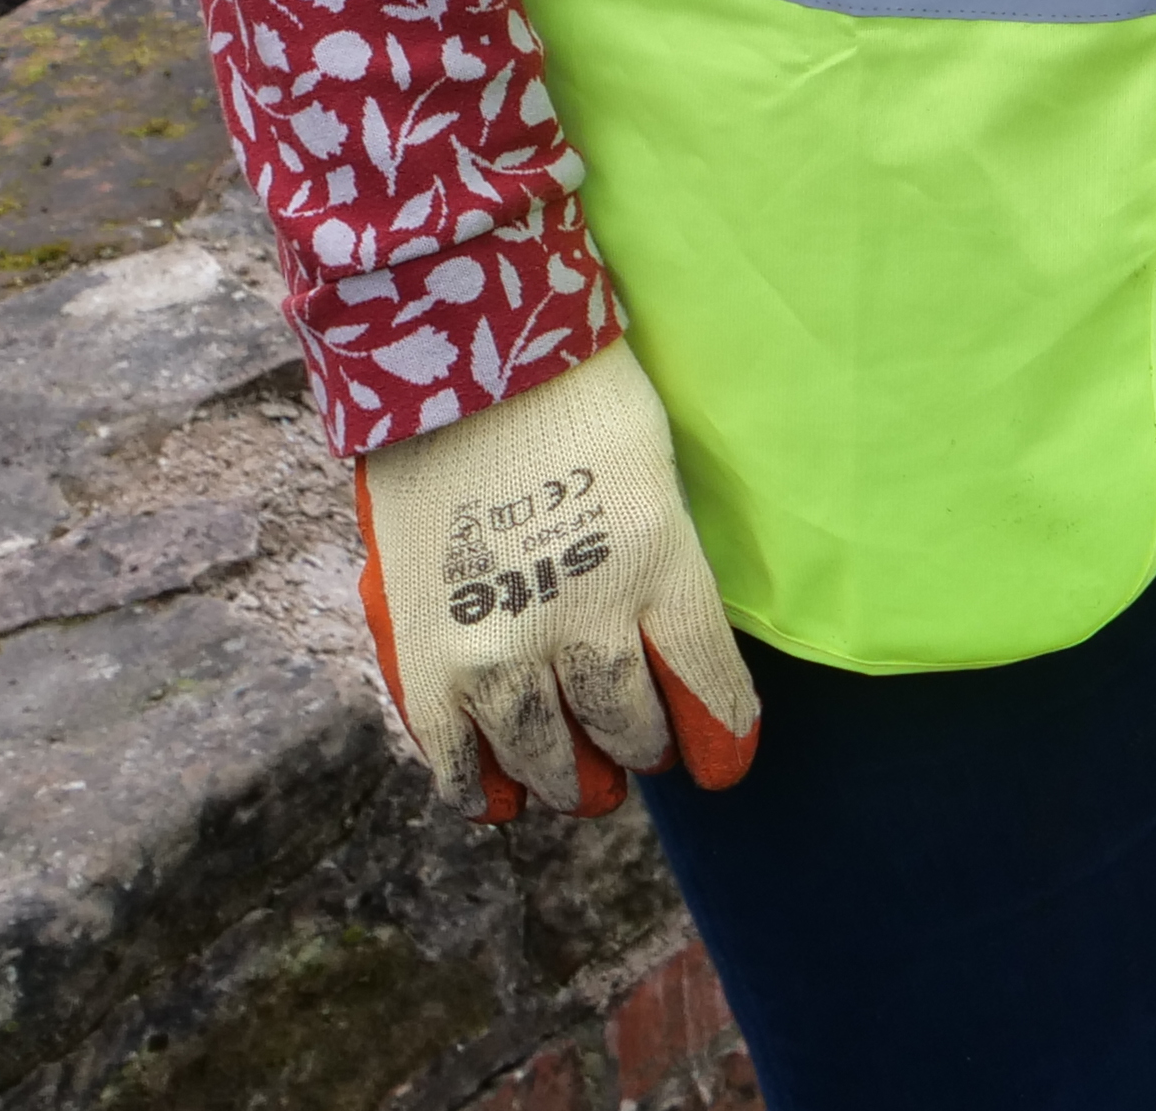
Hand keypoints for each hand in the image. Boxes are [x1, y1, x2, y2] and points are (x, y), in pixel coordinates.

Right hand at [352, 339, 759, 818]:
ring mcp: (502, 638)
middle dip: (639, 748)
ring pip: (544, 748)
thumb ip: (662, 555)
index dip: (720, 730)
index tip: (727, 762)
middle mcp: (586, 612)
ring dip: (567, 777)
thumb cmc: (576, 397)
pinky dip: (477, 782)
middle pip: (626, 721)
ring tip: (580, 787)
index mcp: (660, 559)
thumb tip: (664, 634)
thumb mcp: (655, 471)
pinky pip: (454, 748)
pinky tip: (496, 796)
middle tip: (640, 755)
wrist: (459, 360)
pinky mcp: (429, 649)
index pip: (707, 679)